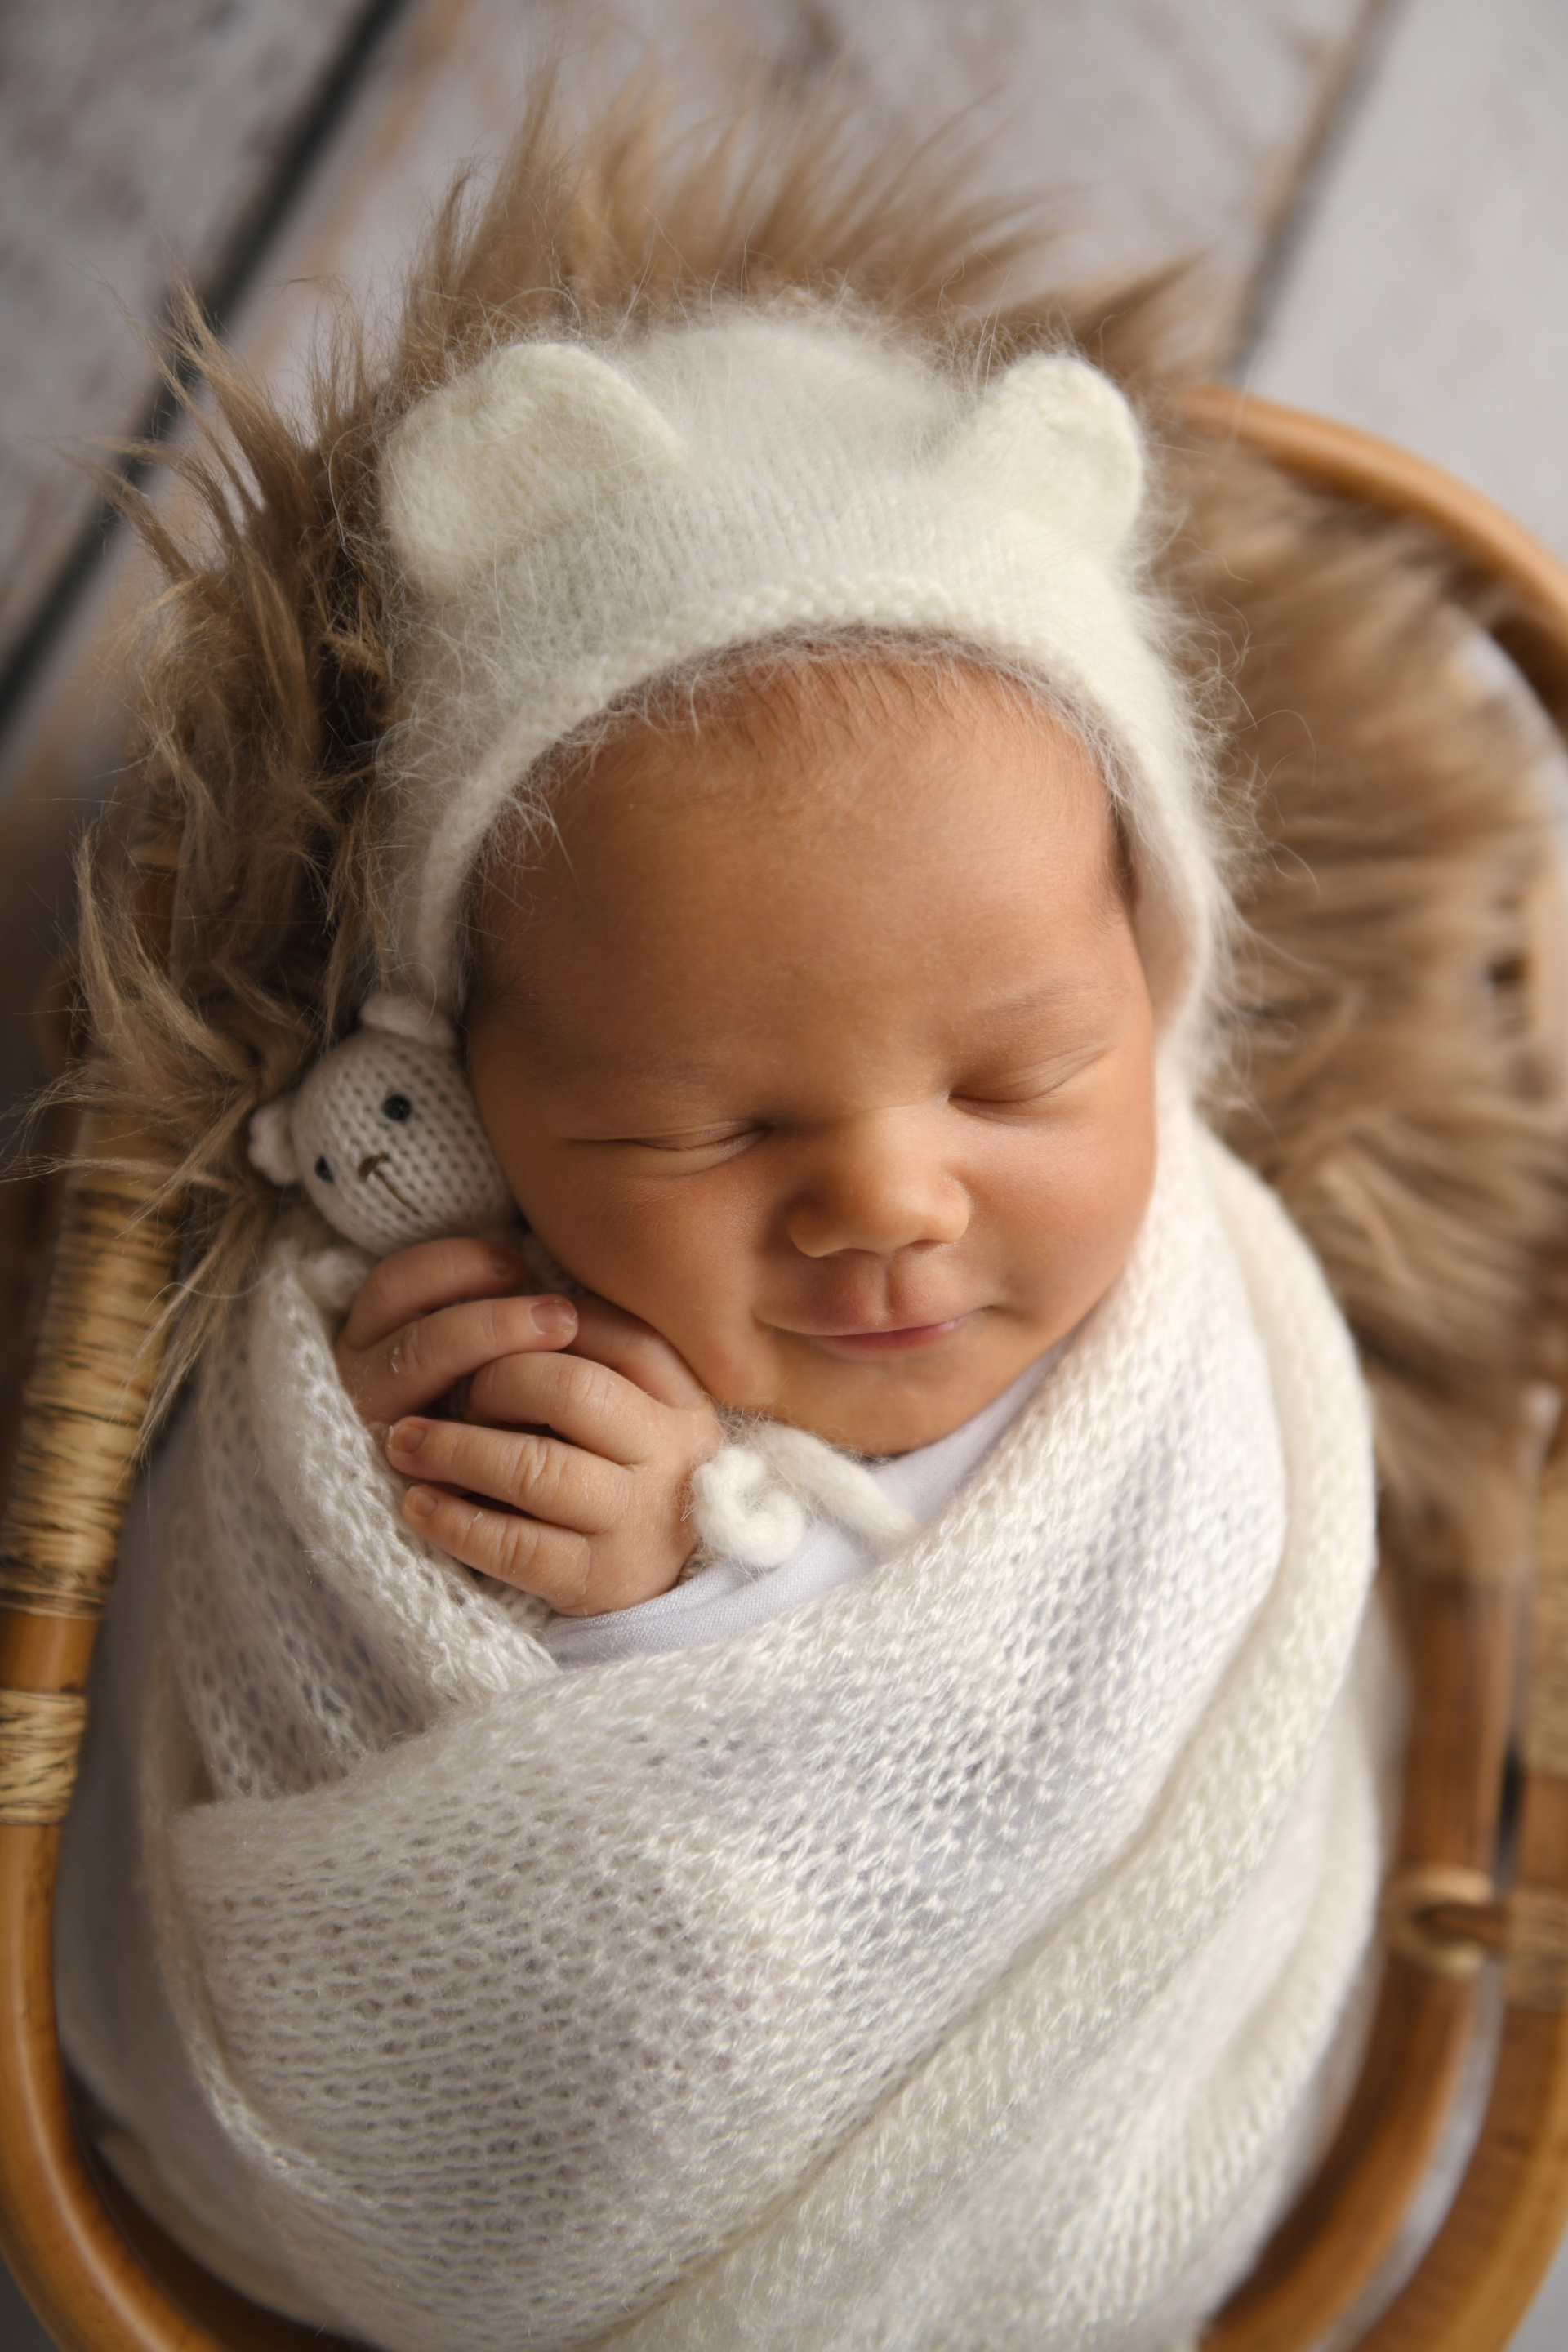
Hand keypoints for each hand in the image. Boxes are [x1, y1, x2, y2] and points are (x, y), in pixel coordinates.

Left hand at [334, 1238, 720, 1613]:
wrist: (657, 1581)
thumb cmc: (620, 1469)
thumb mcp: (630, 1403)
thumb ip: (591, 1352)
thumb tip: (512, 1285)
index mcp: (683, 1396)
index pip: (619, 1332)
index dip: (544, 1323)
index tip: (500, 1330)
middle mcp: (674, 1453)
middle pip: (571, 1389)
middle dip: (496, 1382)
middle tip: (456, 1394)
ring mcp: (638, 1521)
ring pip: (535, 1468)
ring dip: (456, 1448)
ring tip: (408, 1443)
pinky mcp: (599, 1581)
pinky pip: (514, 1546)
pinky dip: (454, 1520)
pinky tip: (418, 1503)